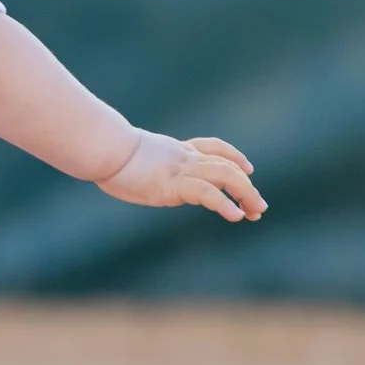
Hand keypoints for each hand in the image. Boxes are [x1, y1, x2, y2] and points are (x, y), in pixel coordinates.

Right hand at [99, 133, 265, 221]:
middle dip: (247, 187)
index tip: (249, 169)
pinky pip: (208, 193)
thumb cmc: (107, 154)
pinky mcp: (175, 184)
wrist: (105, 149)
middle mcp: (185, 158)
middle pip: (227, 166)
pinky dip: (224, 204)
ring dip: (245, 194)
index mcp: (176, 150)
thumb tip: (127, 172)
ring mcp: (182, 169)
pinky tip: (234, 216)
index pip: (213, 148)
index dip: (234, 157)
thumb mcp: (131, 158)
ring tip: (255, 212)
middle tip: (259, 206)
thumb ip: (142, 165)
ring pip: (226, 176)